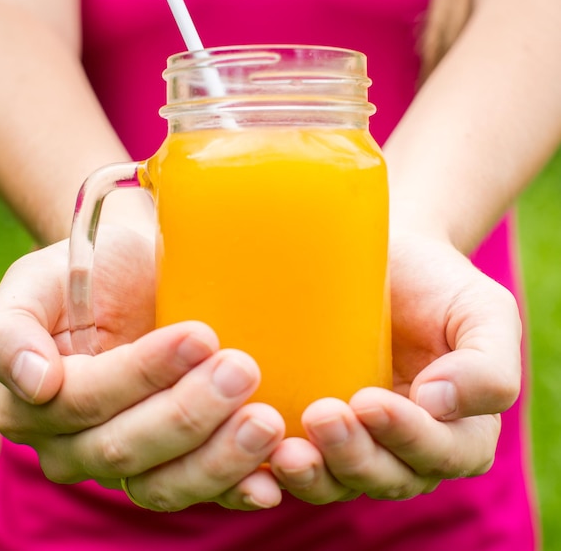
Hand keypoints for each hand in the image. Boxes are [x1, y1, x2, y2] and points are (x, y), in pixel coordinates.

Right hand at [0, 229, 284, 510]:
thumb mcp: (35, 282)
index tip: (199, 336)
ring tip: (266, 420)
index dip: (143, 374)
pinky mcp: (176, 462)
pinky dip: (235, 490)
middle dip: (188, 413)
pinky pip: (200, 491)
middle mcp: (76, 446)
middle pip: (127, 450)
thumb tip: (35, 382)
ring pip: (164, 484)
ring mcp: (130, 461)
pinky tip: (269, 480)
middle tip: (241, 369)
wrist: (137, 273)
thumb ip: (8, 331)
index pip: (87, 401)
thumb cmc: (91, 270)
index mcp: (38, 404)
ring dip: (219, 458)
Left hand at [269, 234, 520, 502]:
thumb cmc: (439, 286)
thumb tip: (438, 403)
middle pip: (384, 476)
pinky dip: (273, 469)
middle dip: (353, 454)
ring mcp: (355, 441)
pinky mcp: (309, 428)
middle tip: (321, 415)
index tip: (370, 401)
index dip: (407, 436)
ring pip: (336, 480)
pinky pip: (296, 461)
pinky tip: (253, 454)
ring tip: (285, 449)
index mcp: (457, 431)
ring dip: (312, 473)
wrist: (388, 260)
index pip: (440, 453)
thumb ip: (486, 366)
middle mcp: (405, 448)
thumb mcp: (483, 313)